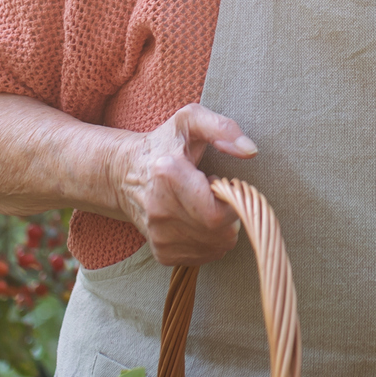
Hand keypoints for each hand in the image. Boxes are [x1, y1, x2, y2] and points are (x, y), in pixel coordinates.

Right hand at [112, 104, 257, 265]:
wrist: (125, 173)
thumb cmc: (165, 143)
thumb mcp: (191, 120)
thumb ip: (222, 128)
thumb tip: (250, 151)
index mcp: (167, 174)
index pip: (217, 212)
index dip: (231, 199)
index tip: (220, 181)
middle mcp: (159, 210)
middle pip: (219, 232)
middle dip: (230, 214)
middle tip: (215, 193)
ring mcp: (158, 235)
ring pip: (216, 247)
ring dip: (222, 228)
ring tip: (204, 204)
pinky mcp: (161, 252)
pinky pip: (205, 256)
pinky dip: (211, 240)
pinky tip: (198, 220)